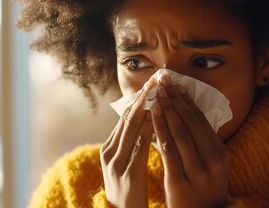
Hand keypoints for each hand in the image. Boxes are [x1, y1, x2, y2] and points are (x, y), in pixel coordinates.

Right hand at [100, 80, 155, 207]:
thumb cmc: (129, 190)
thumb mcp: (126, 163)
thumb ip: (133, 143)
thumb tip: (147, 119)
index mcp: (109, 147)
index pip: (126, 116)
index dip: (140, 98)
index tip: (153, 81)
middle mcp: (110, 151)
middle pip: (128, 117)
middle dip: (143, 96)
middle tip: (156, 78)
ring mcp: (116, 162)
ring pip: (131, 127)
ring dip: (146, 107)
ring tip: (158, 90)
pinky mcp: (127, 174)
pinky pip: (138, 147)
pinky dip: (147, 130)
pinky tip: (157, 119)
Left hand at [151, 77, 229, 207]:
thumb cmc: (202, 190)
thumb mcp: (210, 166)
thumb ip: (203, 144)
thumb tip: (188, 114)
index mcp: (221, 153)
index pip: (202, 120)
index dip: (188, 101)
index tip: (177, 85)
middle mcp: (214, 160)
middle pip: (191, 122)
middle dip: (175, 100)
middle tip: (164, 82)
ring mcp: (199, 171)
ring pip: (179, 132)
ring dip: (166, 109)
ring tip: (156, 93)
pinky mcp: (181, 181)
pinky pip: (168, 149)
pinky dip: (159, 129)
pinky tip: (151, 116)